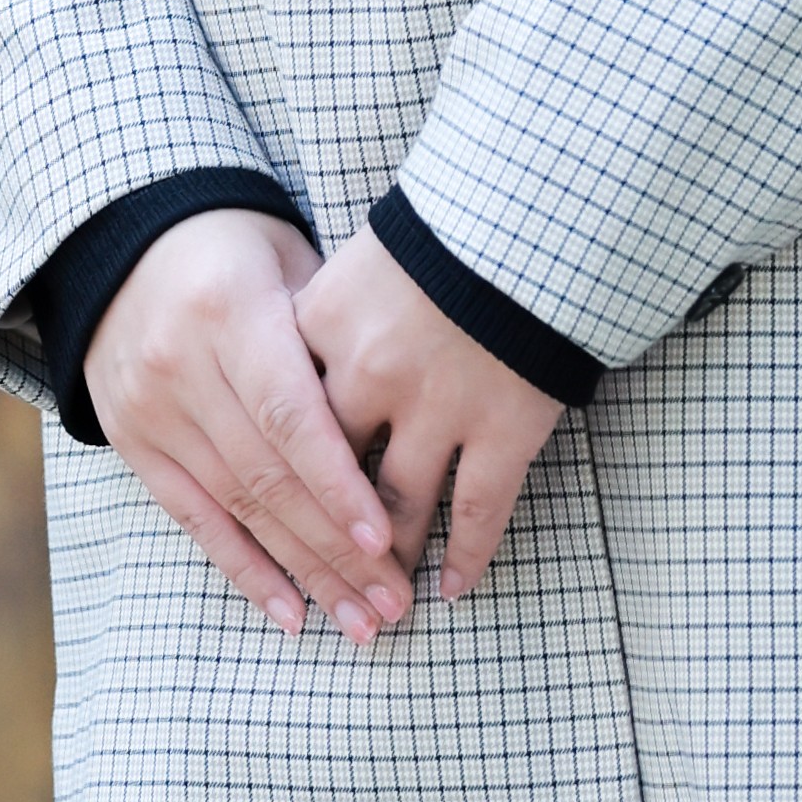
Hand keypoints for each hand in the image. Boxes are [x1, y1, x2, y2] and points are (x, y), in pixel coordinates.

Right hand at [86, 209, 410, 644]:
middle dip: (335, 549)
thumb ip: (331, 332)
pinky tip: (290, 613)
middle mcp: (181, 367)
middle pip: (267, 475)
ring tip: (360, 620)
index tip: (386, 539)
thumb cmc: (235, 249)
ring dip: (303, 572)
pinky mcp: (132, 443)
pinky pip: (194, 519)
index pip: (289, 414)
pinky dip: (244, 570)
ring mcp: (151, 411)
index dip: (337, 482)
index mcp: (230, 312)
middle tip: (393, 603)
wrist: (122, 242)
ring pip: (237, 508)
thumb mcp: (287, 258)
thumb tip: (399, 412)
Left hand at [295, 227, 563, 602]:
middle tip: (319, 581)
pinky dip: (465, 556)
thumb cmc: (449, 221)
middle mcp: (368, 374)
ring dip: (388, 558)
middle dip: (321, 536)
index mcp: (321, 324)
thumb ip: (326, 315)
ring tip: (382, 595)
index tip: (263, 511)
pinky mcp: (503, 429)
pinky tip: (454, 587)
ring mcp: (437, 407)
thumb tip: (290, 363)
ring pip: (398, 507)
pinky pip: (477, 512)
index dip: (269, 472)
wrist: (538, 206)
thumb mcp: (364, 252)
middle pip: (327, 476)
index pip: (277, 416)